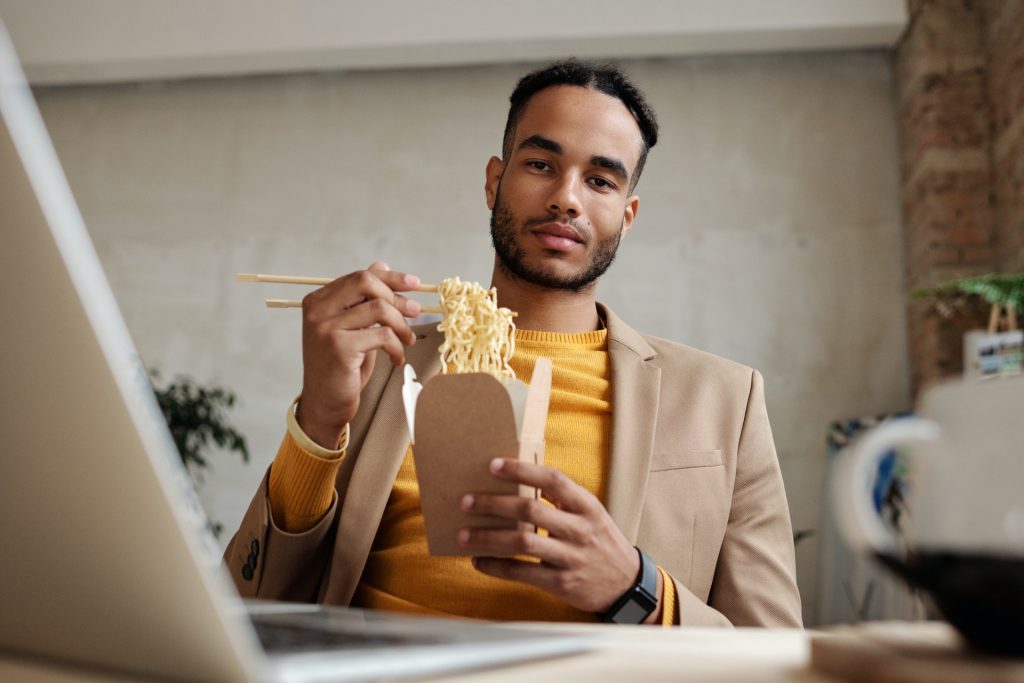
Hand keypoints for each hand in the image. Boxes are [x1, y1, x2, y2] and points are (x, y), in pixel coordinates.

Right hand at [296, 262, 422, 447]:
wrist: (325, 404)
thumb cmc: (342, 366)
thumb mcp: (354, 328)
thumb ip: (363, 299)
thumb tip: (381, 265)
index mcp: (318, 300)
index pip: (359, 277)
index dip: (391, 278)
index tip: (414, 284)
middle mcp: (317, 310)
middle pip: (366, 283)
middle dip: (397, 297)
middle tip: (415, 313)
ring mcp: (325, 327)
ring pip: (378, 308)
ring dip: (401, 325)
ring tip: (408, 340)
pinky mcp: (339, 346)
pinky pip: (382, 334)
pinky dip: (397, 346)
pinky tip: (397, 358)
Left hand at [458, 458, 660, 618]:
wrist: (627, 586)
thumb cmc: (602, 543)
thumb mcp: (592, 515)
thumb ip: (563, 499)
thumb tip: (523, 479)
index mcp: (587, 507)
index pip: (553, 479)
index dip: (522, 470)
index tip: (493, 465)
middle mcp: (580, 529)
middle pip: (530, 509)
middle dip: (493, 503)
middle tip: (466, 501)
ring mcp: (571, 557)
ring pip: (522, 541)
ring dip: (488, 537)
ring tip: (463, 534)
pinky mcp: (562, 583)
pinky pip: (522, 573)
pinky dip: (496, 567)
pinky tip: (479, 561)